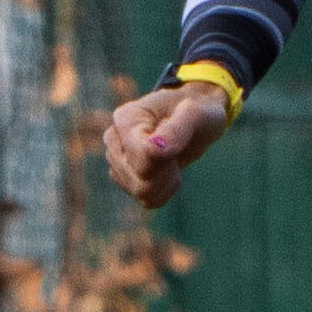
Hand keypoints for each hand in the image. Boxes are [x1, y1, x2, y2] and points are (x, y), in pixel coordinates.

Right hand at [101, 78, 230, 210]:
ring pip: (141, 193)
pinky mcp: (123, 176)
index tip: (179, 141)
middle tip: (178, 151)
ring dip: (167, 182)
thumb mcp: (196, 114)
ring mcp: (116, 159)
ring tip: (173, 159)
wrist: (195, 117)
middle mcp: (113, 139)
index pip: (143, 157)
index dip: (168, 159)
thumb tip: (153, 148)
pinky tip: (169, 171)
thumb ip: (177, 129)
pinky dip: (164, 190)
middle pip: (140, 182)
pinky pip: (145, 199)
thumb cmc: (197, 111)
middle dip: (168, 173)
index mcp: (126, 119)